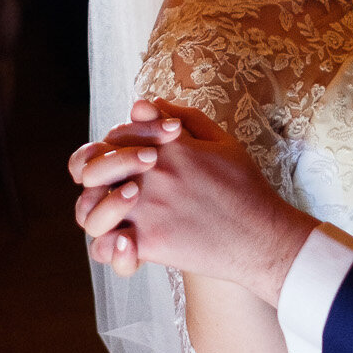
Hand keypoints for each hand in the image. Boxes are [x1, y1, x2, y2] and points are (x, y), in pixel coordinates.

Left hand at [70, 99, 316, 305]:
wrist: (262, 238)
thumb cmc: (245, 187)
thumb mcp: (220, 141)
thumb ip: (182, 118)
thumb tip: (143, 104)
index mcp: (167, 145)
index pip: (115, 136)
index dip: (115, 147)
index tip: (131, 161)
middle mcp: (150, 173)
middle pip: (93, 168)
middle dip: (95, 175)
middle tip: (113, 188)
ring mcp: (146, 208)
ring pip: (90, 207)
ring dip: (96, 210)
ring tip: (115, 217)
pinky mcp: (149, 242)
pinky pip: (107, 245)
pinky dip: (110, 247)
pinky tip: (127, 243)